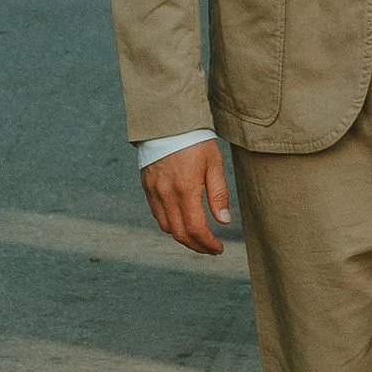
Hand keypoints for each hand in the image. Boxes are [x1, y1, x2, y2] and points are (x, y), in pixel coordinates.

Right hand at [142, 139, 231, 257]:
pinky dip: (170, 224)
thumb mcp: (214, 164)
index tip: (218, 249)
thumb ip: (218, 194)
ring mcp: (154, 192)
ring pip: (166, 227)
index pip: (196, 228)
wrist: (167, 122)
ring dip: (183, 237)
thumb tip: (224, 221)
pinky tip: (182, 222)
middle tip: (210, 249)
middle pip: (179, 233)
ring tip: (199, 238)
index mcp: (186, 189)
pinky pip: (157, 214)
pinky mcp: (147, 187)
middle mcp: (166, 194)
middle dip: (196, 246)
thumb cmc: (195, 140)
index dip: (207, 243)